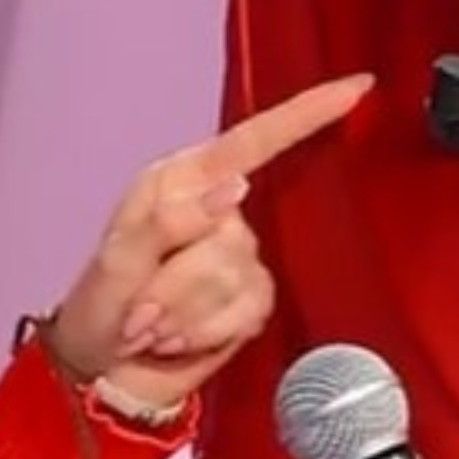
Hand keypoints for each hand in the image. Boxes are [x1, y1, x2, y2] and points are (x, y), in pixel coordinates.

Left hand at [44, 72, 374, 412]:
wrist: (104, 370)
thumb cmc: (100, 303)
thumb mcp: (118, 257)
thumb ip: (169, 219)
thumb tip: (234, 188)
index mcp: (185, 178)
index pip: (253, 140)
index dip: (306, 114)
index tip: (357, 87)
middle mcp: (219, 210)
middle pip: (229, 234)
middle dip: (174, 282)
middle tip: (138, 308)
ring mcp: (240, 258)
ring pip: (233, 277)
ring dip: (181, 312)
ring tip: (151, 325)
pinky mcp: (252, 302)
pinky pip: (245, 311)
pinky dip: (201, 332)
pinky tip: (176, 339)